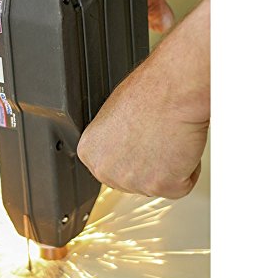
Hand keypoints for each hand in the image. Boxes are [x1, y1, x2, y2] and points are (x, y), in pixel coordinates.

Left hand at [77, 0, 209, 198]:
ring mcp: (133, 182)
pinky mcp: (162, 187)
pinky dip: (188, 169)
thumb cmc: (148, 93)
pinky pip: (181, 186)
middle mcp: (105, 170)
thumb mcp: (112, 116)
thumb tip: (121, 147)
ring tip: (168, 137)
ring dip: (168, 166)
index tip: (139, 139)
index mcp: (89, 152)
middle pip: (132, 181)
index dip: (131, 154)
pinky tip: (181, 146)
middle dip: (148, 164)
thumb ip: (112, 140)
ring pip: (157, 184)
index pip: (110, 168)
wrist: (172, 90)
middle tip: (157, 137)